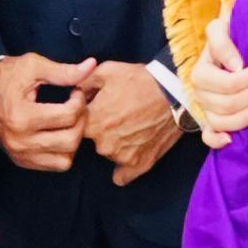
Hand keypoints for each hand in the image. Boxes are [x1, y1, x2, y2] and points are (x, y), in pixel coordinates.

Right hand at [0, 53, 93, 173]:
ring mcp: (19, 154)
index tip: (75, 92)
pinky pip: (53, 166)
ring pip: (65, 160)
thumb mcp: (32, 66)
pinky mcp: (20, 160)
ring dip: (73, 141)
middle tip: (76, 107)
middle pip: (70, 141)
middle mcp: (20, 141)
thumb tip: (91, 66)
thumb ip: (63, 71)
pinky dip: (62, 152)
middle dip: (81, 121)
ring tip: (68, 122)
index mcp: (22, 116)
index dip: (80, 101)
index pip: (68, 116)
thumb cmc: (4, 76)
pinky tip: (58, 133)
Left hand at [81, 63, 185, 185]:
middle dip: (99, 130)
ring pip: (109, 154)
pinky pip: (123, 177)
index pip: (75, 127)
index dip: (84, 116)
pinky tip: (129, 153)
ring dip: (114, 144)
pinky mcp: (141, 164)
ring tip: (131, 126)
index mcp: (92, 122)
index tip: (94, 109)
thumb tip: (72, 94)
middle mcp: (104, 144)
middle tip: (117, 116)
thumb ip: (82, 84)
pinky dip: (124, 169)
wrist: (174, 91)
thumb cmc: (140, 79)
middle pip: (92, 141)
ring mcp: (122, 157)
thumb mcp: (106, 71)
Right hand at [186, 15, 247, 145]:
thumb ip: (222, 41)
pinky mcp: (211, 122)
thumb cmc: (229, 36)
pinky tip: (232, 140)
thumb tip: (236, 66)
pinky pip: (208, 137)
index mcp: (200, 73)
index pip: (228, 84)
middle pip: (229, 104)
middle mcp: (200, 94)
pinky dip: (217, 141)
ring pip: (225, 123)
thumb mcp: (221, 28)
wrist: (229, 45)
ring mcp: (205, 110)